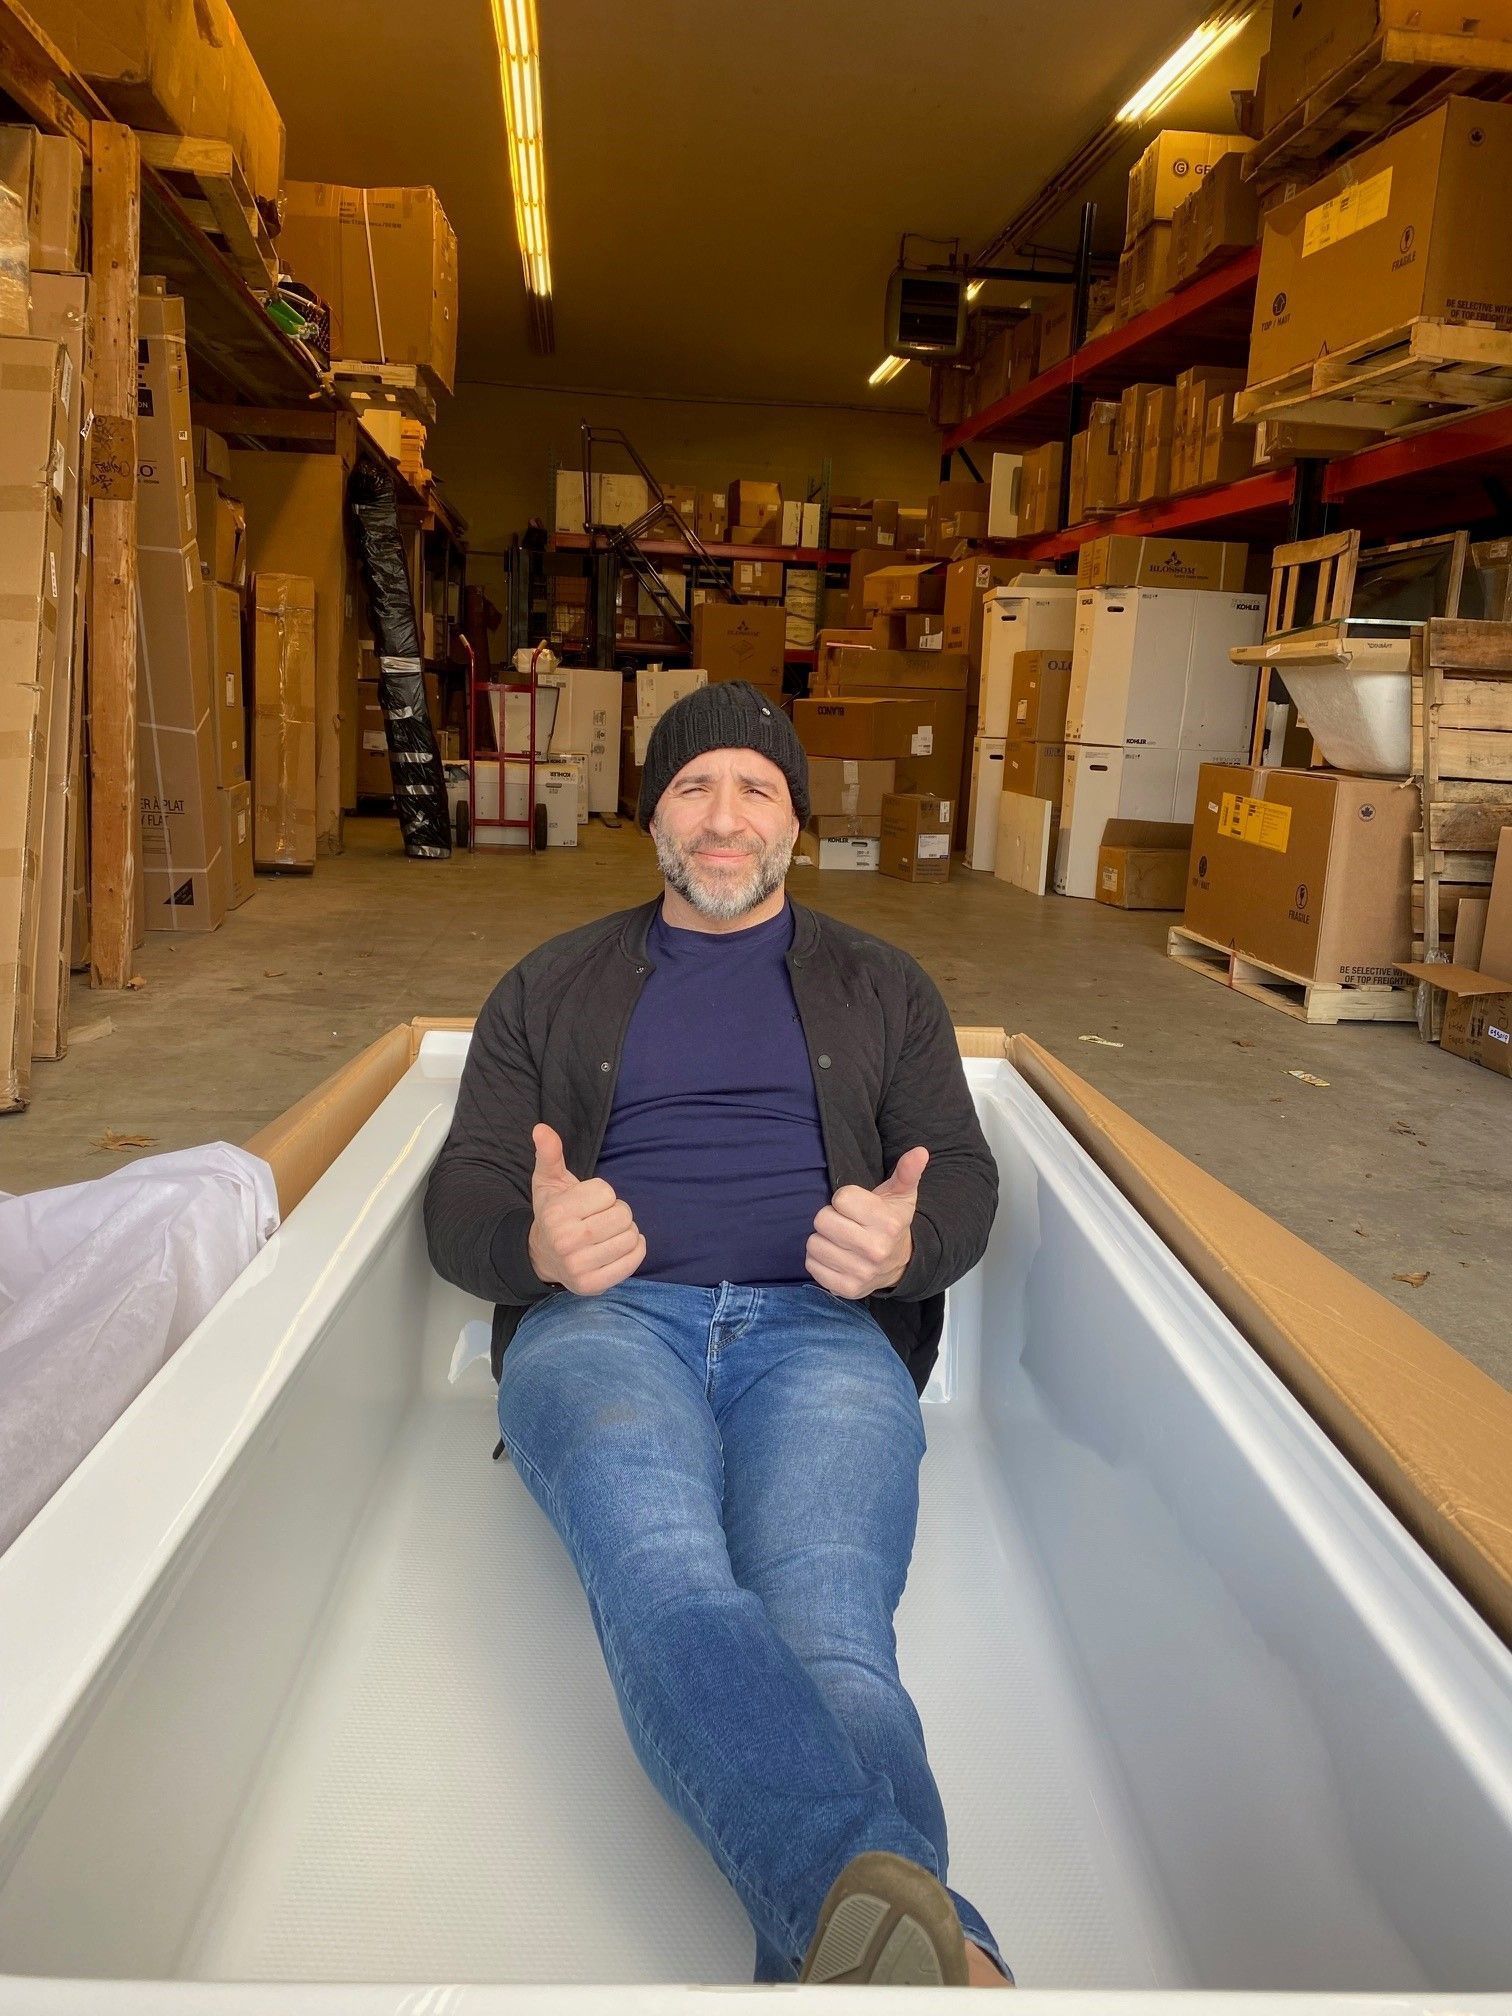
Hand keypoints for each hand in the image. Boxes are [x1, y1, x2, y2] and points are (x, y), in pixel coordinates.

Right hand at [526, 1124, 646, 1295]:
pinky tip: (619, 1246)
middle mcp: (565, 1242)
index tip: (588, 1204)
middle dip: (618, 1212)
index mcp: (556, 1214)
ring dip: (627, 1231)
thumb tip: (542, 1128)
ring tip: (607, 1234)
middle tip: (600, 1219)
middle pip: (622, 1214)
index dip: (603, 1195)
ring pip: (631, 1236)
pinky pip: (634, 1259)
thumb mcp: (548, 1182)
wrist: (542, 1257)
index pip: (607, 1192)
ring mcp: (579, 1267)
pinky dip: (635, 1249)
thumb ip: (549, 1154)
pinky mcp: (594, 1285)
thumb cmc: (553, 1214)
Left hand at [805, 1147, 927, 1300]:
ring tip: (840, 1239)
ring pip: (814, 1244)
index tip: (856, 1208)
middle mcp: (875, 1249)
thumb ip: (907, 1171)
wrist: (900, 1264)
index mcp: (888, 1223)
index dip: (845, 1200)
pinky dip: (819, 1260)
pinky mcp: (846, 1289)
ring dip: (823, 1239)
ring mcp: (860, 1272)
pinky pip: (812, 1266)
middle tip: (846, 1223)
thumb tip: (920, 1151)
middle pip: (822, 1220)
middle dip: (830, 1218)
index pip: (841, 1198)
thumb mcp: (901, 1195)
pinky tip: (836, 1256)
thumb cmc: (892, 1222)